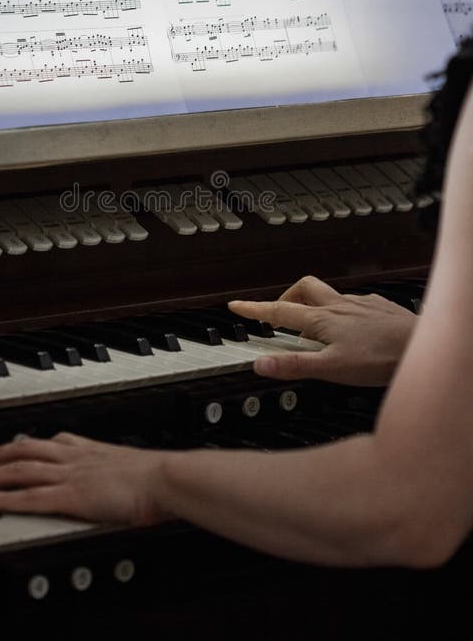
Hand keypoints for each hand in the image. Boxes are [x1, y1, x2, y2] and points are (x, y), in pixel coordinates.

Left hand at [0, 432, 168, 524]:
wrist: (165, 478)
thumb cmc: (156, 475)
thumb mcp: (129, 463)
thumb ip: (113, 465)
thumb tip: (115, 473)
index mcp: (86, 447)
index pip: (43, 442)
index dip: (17, 447)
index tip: (1, 450)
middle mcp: (73, 456)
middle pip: (20, 450)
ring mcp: (69, 474)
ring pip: (17, 470)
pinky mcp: (71, 496)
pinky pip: (28, 497)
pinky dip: (1, 498)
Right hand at [229, 275, 416, 385]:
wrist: (422, 346)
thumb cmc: (382, 357)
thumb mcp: (331, 369)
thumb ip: (294, 366)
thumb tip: (261, 364)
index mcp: (321, 320)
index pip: (278, 312)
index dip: (254, 310)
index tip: (237, 306)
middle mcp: (338, 306)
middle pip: (303, 289)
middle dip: (285, 296)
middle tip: (278, 312)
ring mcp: (359, 304)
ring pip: (328, 294)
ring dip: (314, 303)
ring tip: (312, 324)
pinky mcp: (377, 307)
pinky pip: (352, 301)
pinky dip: (342, 310)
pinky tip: (350, 326)